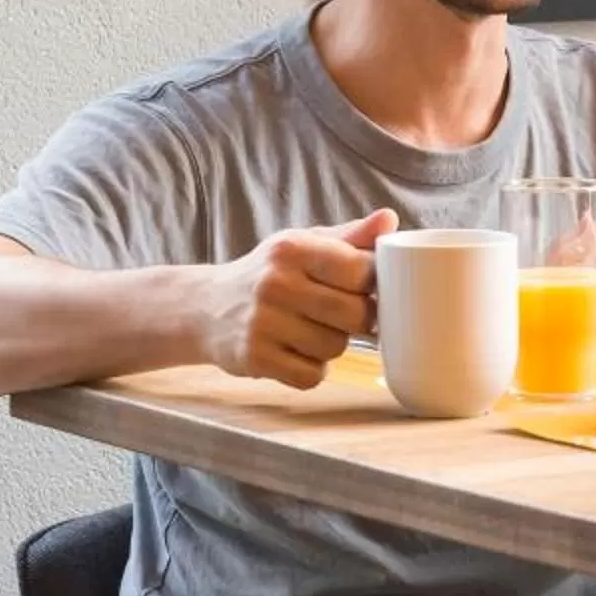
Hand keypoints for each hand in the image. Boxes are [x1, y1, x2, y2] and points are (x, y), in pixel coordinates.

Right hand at [198, 209, 394, 386]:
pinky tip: (294, 351)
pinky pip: (311, 375)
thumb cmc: (269, 273)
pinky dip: (311, 369)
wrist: (205, 306)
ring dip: (332, 345)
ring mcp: (262, 323)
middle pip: (356, 315)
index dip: (371, 283)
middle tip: (342, 314)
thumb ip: (350, 236)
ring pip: (336, 348)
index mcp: (292, 249)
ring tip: (312, 330)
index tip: (363, 287)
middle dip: (358, 319)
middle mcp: (275, 283)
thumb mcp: (303, 244)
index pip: (360, 270)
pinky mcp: (255, 359)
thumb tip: (389, 220)